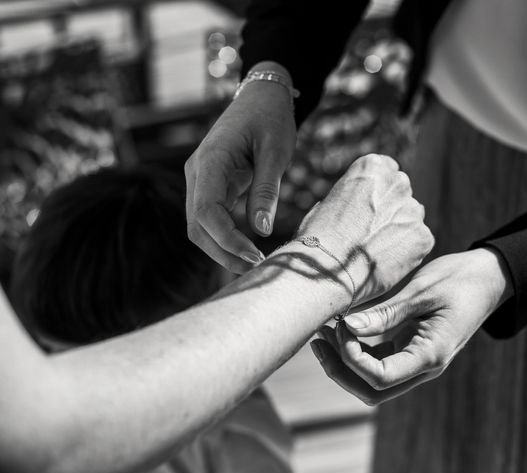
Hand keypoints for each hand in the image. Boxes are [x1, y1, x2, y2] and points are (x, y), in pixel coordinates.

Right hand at [185, 62, 295, 272]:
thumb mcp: (275, 152)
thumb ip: (266, 190)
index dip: (227, 240)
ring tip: (254, 264)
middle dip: (222, 252)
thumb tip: (262, 231)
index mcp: (211, 160)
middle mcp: (197, 172)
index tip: (255, 257)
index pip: (207, 211)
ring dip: (223, 248)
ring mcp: (201, 179)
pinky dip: (226, 236)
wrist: (262, 96)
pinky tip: (247, 248)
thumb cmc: (270, 118)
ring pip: (200, 225)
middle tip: (256, 270)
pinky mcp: (210, 184)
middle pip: (197, 225)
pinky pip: (211, 217)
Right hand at [291, 154, 433, 303]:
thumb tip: (362, 205)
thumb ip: (354, 196)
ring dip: (399, 230)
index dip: (377, 192)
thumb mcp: (329, 202)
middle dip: (390, 209)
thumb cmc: (318, 238)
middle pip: (401, 193)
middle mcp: (398, 181)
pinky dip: (407, 252)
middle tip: (371, 233)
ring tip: (375, 251)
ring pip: (411, 218)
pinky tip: (384, 263)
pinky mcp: (423, 236)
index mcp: (373, 166)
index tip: (368, 209)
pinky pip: (418, 242)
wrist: (327, 271)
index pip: (387, 170)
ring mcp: (413, 210)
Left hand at [310, 248, 513, 404]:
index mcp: (430, 355)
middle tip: (318, 340)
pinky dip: (357, 350)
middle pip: (371, 390)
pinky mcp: (410, 350)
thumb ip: (385, 313)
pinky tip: (342, 328)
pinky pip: (378, 362)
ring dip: (345, 362)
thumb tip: (347, 326)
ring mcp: (416, 361)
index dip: (352, 359)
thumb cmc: (457, 280)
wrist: (485, 279)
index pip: (380, 378)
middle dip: (340, 370)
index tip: (341, 327)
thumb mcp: (420, 292)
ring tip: (324, 332)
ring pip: (372, 380)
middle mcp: (423, 366)